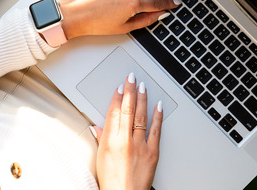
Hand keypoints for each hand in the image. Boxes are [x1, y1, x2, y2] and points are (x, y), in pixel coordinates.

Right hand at [94, 73, 162, 189]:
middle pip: (127, 109)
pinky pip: (156, 130)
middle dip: (130, 91)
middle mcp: (125, 141)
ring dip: (142, 99)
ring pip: (141, 116)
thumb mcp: (101, 158)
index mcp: (110, 141)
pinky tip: (158, 105)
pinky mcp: (153, 152)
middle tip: (132, 77)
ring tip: (142, 86)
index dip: (117, 96)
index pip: (113, 112)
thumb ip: (101, 139)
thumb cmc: (111, 181)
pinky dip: (158, 116)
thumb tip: (98, 127)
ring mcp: (140, 146)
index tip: (120, 86)